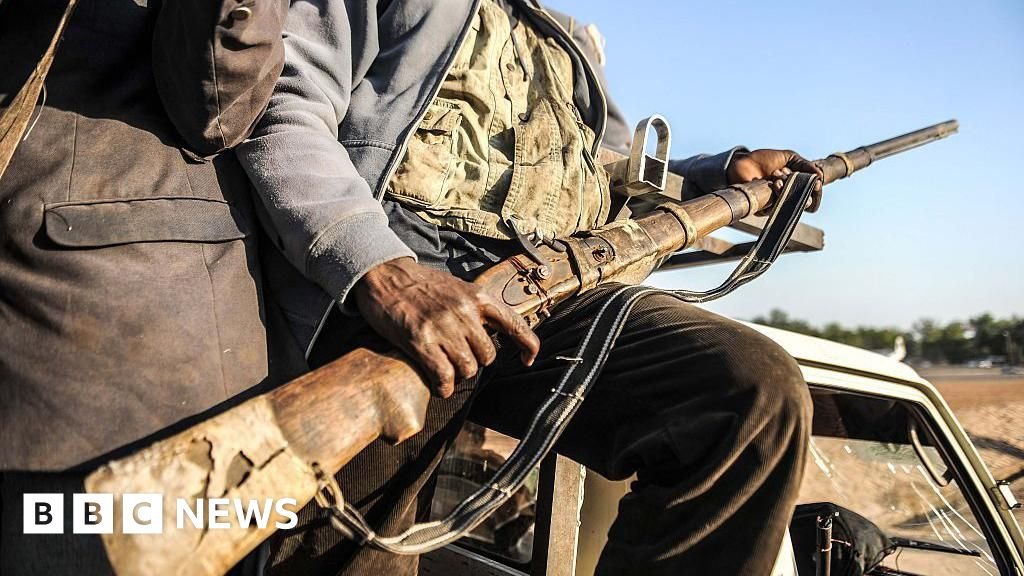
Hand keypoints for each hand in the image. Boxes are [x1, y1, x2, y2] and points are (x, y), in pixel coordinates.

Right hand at [353, 257, 539, 397]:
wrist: (384, 275)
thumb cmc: (420, 285)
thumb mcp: (457, 288)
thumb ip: (476, 309)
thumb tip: (492, 333)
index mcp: (477, 297)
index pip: (514, 325)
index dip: (528, 346)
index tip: (527, 359)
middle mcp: (464, 312)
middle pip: (487, 356)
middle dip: (475, 362)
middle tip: (459, 359)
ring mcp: (443, 327)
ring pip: (467, 368)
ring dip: (458, 374)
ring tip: (446, 369)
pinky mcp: (421, 341)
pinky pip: (443, 376)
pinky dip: (443, 386)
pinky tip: (438, 385)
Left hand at [727, 149, 824, 211]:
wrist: (743, 161)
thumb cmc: (764, 159)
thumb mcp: (788, 157)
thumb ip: (805, 165)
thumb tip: (820, 177)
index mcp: (794, 186)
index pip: (809, 194)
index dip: (815, 191)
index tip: (816, 185)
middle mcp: (785, 197)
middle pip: (802, 203)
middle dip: (803, 194)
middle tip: (799, 183)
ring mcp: (774, 204)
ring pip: (789, 203)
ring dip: (786, 189)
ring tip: (778, 177)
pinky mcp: (762, 208)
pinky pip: (775, 206)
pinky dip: (777, 193)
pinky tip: (773, 183)